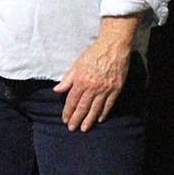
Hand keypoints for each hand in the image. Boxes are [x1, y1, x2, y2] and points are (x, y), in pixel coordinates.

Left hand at [53, 16, 138, 131]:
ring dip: (89, 120)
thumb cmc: (94, 52)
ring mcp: (105, 89)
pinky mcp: (116, 89)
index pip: (72, 100)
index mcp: (81, 80)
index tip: (65, 119)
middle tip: (72, 128)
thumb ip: (67, 79)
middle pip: (83, 107)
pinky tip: (99, 119)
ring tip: (84, 128)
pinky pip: (109, 104)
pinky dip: (103, 113)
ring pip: (95, 108)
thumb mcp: (77, 64)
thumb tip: (57, 90)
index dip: (68, 111)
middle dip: (76, 119)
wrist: (113, 46)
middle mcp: (92, 87)